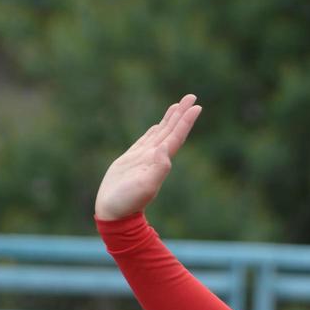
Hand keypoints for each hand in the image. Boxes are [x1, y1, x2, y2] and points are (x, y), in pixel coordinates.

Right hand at [94, 95, 202, 220]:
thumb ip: (157, 169)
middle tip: (191, 96)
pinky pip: (146, 140)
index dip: (186, 122)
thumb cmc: (127, 202)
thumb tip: (165, 150)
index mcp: (160, 161)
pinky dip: (155, 131)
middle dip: (181, 114)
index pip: (176, 137)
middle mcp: (155, 157)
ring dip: (170, 119)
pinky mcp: (132, 159)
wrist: (114, 213)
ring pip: (160, 133)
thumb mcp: (144, 187)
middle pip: (171, 130)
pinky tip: (158, 126)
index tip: (196, 106)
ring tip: (178, 105)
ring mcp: (144, 157)